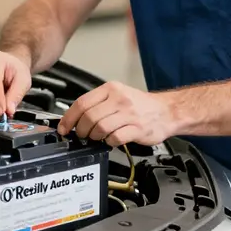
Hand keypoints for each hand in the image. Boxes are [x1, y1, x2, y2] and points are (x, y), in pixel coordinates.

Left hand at [57, 81, 176, 146]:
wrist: (167, 111)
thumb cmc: (140, 105)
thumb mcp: (118, 95)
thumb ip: (98, 103)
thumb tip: (74, 118)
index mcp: (111, 89)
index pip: (82, 102)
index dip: (69, 118)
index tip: (64, 128)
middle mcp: (119, 99)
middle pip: (89, 117)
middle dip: (81, 130)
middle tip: (82, 135)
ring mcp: (129, 114)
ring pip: (100, 128)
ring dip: (94, 137)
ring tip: (97, 138)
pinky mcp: (137, 128)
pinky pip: (115, 138)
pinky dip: (109, 142)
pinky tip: (111, 140)